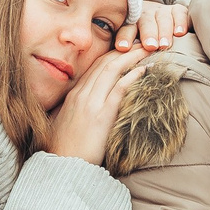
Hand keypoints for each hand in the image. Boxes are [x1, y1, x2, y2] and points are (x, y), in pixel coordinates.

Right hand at [48, 44, 151, 165]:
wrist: (61, 168)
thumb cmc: (62, 151)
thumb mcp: (63, 125)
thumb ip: (73, 112)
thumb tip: (83, 109)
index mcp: (73, 95)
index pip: (95, 67)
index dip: (113, 55)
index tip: (127, 49)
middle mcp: (81, 94)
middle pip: (105, 62)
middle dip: (125, 49)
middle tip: (142, 41)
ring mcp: (91, 103)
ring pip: (113, 69)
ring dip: (132, 56)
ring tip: (148, 48)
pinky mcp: (101, 115)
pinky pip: (119, 88)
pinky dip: (132, 76)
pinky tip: (144, 69)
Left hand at [115, 1, 190, 52]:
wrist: (159, 19)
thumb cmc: (143, 39)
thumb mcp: (132, 44)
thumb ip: (126, 54)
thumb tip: (115, 69)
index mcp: (131, 23)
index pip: (126, 29)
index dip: (125, 37)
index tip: (123, 47)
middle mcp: (146, 15)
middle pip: (146, 23)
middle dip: (148, 34)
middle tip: (150, 46)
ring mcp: (161, 11)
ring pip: (162, 19)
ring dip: (164, 32)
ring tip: (164, 45)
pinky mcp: (176, 10)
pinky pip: (179, 13)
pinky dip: (180, 21)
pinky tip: (180, 32)